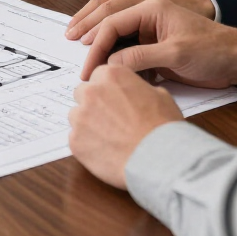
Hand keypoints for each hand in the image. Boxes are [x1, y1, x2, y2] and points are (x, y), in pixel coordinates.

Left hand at [68, 65, 182, 187]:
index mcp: (111, 75)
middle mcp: (91, 92)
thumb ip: (137, 88)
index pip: (99, 76)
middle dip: (93, 104)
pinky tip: (105, 151)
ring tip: (109, 138)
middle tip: (111, 119)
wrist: (157, 159)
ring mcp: (80, 116)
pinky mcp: (75, 141)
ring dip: (88, 124)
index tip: (114, 100)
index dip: (107, 89)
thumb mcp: (159, 95)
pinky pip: (76, 139)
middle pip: (83, 93)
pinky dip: (87, 145)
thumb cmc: (161, 128)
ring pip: (77, 116)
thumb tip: (134, 93)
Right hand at [79, 0, 236, 87]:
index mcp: (152, 6)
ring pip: (113, 21)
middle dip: (87, 28)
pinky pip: (125, 35)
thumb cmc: (212, 51)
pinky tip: (101, 52)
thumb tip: (111, 63)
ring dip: (95, 31)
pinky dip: (110, 43)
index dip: (96, 43)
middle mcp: (147, 8)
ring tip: (76, 40)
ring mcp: (150, 21)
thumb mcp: (176, 55)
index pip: (113, 21)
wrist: (236, 57)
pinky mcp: (153, 36)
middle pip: (107, 13)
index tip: (87, 66)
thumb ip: (142, 57)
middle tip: (68, 42)